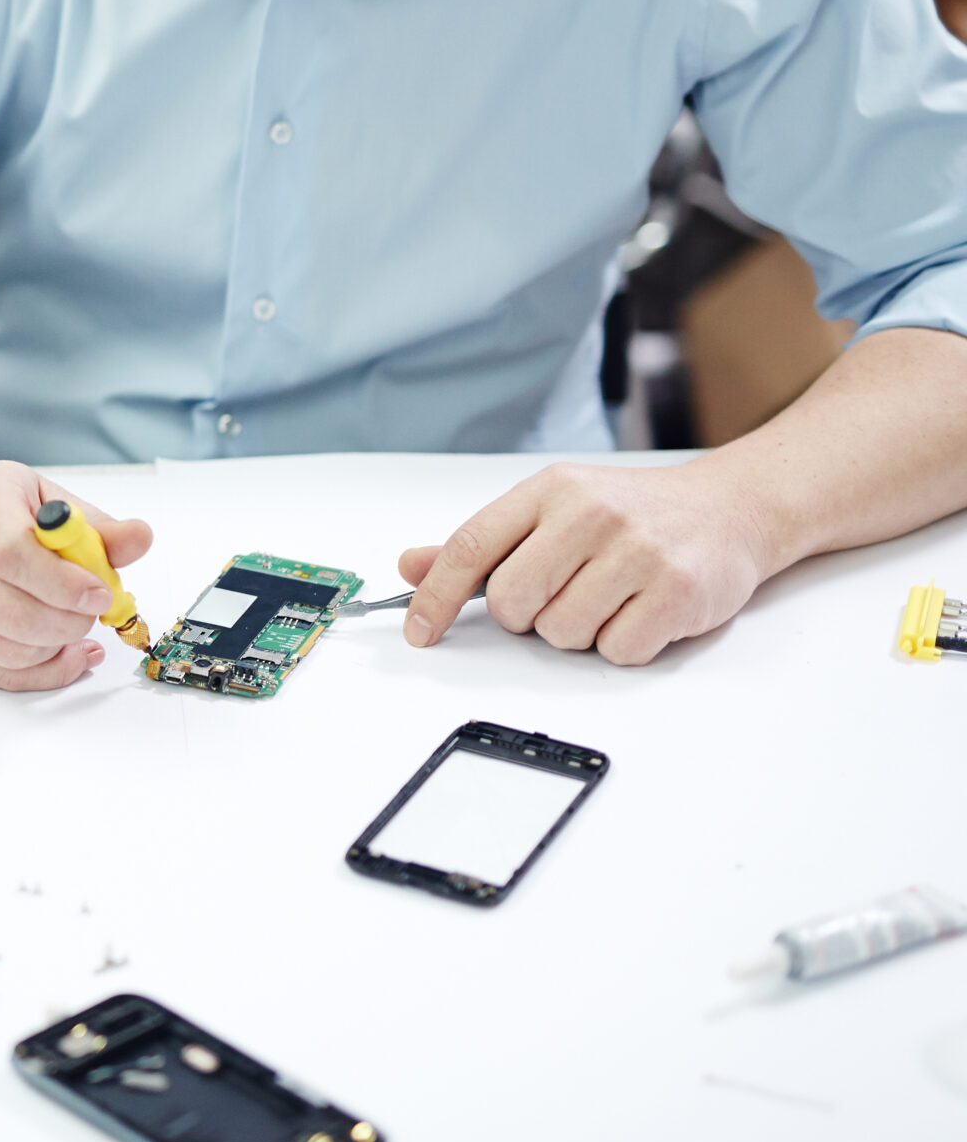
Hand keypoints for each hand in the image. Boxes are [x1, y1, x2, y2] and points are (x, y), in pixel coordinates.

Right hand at [0, 460, 152, 690]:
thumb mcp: (40, 496)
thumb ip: (93, 525)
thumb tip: (140, 539)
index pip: (11, 553)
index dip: (62, 583)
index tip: (99, 594)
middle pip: (8, 611)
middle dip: (66, 623)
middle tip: (91, 614)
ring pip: (2, 649)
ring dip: (53, 648)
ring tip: (73, 628)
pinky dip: (39, 671)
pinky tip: (63, 653)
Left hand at [397, 460, 776, 664]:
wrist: (730, 508)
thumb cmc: (633, 514)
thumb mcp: (552, 511)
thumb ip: (483, 544)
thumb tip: (412, 565)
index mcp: (549, 490)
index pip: (471, 547)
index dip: (435, 596)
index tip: (419, 631)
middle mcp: (590, 514)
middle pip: (512, 602)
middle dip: (526, 617)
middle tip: (560, 595)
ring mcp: (636, 551)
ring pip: (561, 632)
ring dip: (577, 631)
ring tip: (608, 597)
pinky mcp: (676, 591)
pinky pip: (615, 651)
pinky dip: (621, 645)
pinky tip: (640, 611)